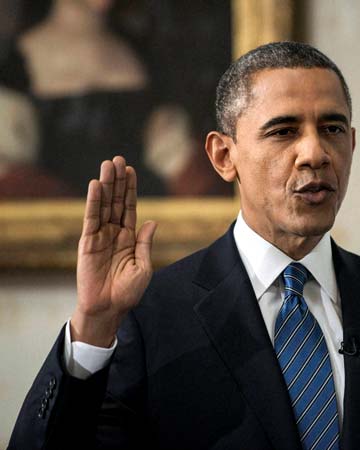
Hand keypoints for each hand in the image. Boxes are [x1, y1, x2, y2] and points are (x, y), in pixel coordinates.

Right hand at [71, 156, 156, 346]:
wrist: (109, 309)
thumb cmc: (128, 292)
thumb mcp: (143, 266)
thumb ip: (145, 243)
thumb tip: (152, 221)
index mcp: (129, 237)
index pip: (129, 208)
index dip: (130, 189)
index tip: (131, 170)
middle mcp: (114, 233)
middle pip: (116, 201)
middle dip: (118, 180)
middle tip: (118, 159)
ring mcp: (100, 236)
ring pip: (104, 205)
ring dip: (106, 185)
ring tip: (108, 165)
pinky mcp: (88, 243)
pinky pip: (91, 219)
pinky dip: (93, 202)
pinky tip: (96, 185)